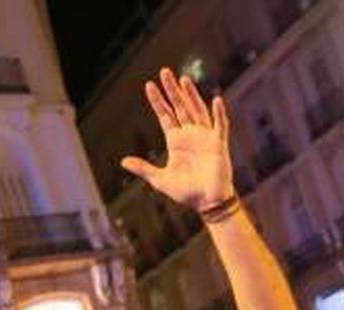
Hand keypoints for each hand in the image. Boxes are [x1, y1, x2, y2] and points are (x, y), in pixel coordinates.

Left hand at [121, 69, 234, 211]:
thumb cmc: (186, 192)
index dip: (158, 101)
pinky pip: (220, 126)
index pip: (165, 115)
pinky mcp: (218, 144)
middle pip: (180, 107)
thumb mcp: (160, 180)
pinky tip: (216, 100)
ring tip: (184, 79)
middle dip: (172, 90)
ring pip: (197, 110)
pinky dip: (219, 113)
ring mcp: (205, 137)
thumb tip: (123, 162)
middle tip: (164, 72)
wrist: (207, 203)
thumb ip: (144, 169)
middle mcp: (190, 135)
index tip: (149, 85)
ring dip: (191, 95)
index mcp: (176, 141)